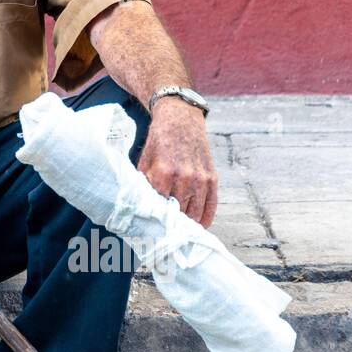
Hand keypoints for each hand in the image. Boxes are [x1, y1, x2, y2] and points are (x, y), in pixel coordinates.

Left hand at [137, 98, 217, 227]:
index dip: (155, 218)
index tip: (151, 228)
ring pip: (194, 213)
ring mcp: (200, 179)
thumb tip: (140, 204)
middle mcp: (184, 177)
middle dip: (171, 223)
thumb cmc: (160, 141)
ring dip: (187, 223)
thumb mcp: (145, 159)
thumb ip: (143, 182)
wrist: (181, 120)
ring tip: (179, 231)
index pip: (159, 207)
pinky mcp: (212, 178)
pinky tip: (199, 226)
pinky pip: (211, 205)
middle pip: (178, 213)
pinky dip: (205, 218)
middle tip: (164, 232)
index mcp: (163, 173)